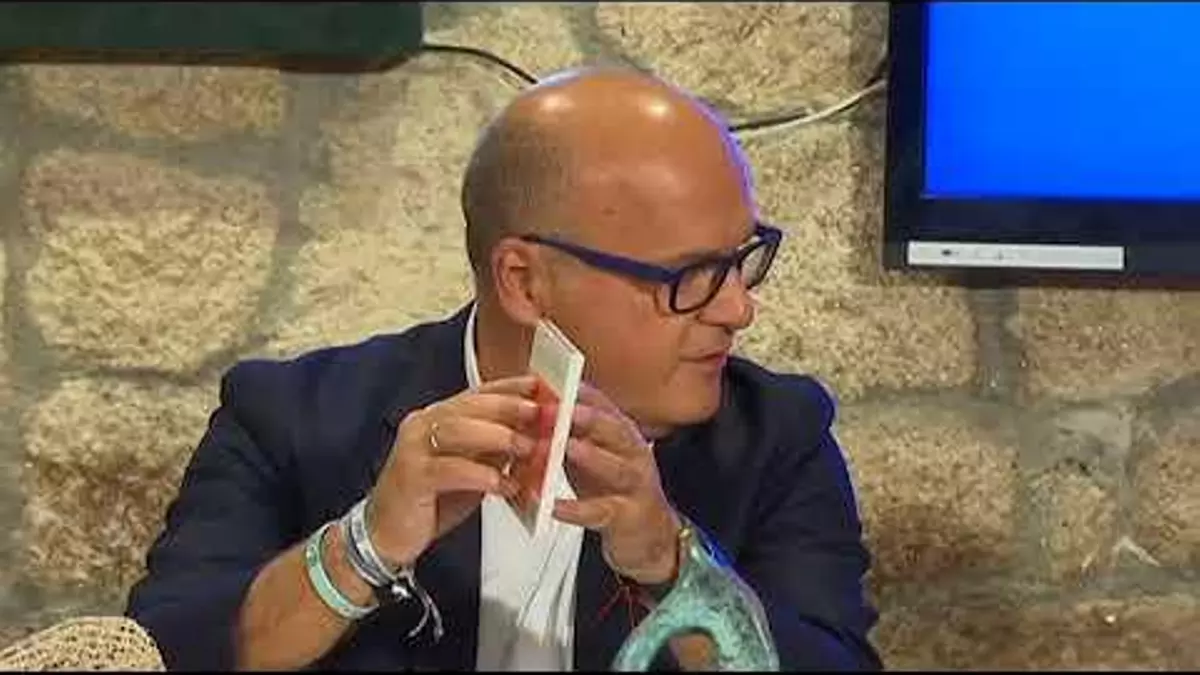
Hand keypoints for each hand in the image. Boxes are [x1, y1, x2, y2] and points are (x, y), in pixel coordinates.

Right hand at [367, 375, 539, 568]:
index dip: (510, 388)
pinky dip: (482, 475)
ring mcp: (413, 449)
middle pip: (470, 405)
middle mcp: (422, 425)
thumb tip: (534, 440)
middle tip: (541, 414)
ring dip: (499, 437)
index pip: (477, 393)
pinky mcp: (411, 476)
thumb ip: (496, 453)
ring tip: (528, 448)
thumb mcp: (471, 471)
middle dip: (510, 407)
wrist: (387, 534)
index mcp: (437, 418)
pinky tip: (504, 485)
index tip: (540, 386)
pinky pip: (451, 469)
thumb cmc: (430, 501)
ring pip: (459, 430)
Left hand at [553, 384, 682, 584]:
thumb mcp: (594, 454)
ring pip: (616, 468)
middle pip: (614, 430)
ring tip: (566, 448)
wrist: (648, 534)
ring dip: (590, 456)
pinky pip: (601, 512)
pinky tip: (554, 507)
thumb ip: (570, 433)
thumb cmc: (614, 489)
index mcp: (622, 433)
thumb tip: (533, 411)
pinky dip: (576, 509)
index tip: (552, 382)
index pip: (603, 405)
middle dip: (587, 417)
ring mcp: (635, 485)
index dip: (579, 393)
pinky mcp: (628, 517)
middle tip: (560, 409)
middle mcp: (633, 453)